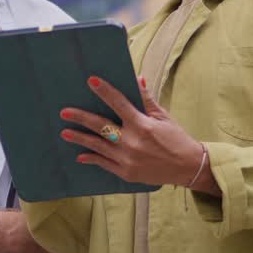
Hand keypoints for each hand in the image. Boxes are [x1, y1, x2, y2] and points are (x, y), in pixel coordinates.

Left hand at [60, 75, 209, 190]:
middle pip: (101, 127)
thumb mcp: (163, 117)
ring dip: (80, 139)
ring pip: (98, 146)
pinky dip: (92, 159)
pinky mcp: (126, 173)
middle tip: (64, 112)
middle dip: (81, 118)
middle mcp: (132, 142)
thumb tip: (137, 79)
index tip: (91, 81)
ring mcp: (127, 159)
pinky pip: (104, 164)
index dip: (105, 91)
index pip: (119, 104)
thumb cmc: (176, 139)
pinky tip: (80, 155)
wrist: (188, 167)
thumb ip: (146, 100)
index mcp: (142, 125)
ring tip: (65, 133)